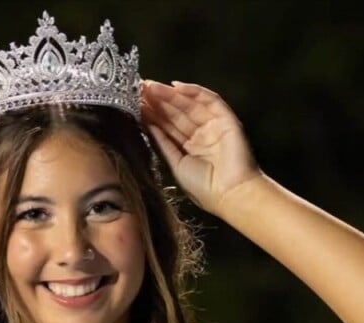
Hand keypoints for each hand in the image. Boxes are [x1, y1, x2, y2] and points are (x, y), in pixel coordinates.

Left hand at [141, 81, 260, 215]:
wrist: (230, 194)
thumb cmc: (204, 188)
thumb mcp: (176, 164)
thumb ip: (162, 143)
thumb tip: (146, 123)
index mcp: (188, 148)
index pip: (167, 126)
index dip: (151, 114)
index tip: (133, 103)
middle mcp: (201, 135)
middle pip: (176, 113)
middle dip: (158, 101)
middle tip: (138, 88)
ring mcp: (214, 126)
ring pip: (190, 104)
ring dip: (170, 95)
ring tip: (151, 87)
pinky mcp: (227, 119)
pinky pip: (210, 100)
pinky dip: (194, 92)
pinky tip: (176, 86)